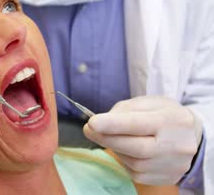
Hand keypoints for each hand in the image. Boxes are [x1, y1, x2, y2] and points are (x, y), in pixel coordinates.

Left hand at [83, 96, 202, 184]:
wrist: (192, 135)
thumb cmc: (164, 115)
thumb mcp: (149, 102)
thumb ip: (125, 110)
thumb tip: (100, 122)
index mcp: (172, 120)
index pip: (139, 124)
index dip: (113, 125)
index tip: (92, 122)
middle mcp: (176, 146)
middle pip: (135, 148)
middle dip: (107, 138)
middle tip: (89, 129)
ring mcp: (173, 165)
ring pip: (133, 162)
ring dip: (115, 149)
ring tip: (111, 137)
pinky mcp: (168, 178)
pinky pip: (137, 173)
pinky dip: (125, 161)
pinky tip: (126, 150)